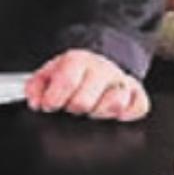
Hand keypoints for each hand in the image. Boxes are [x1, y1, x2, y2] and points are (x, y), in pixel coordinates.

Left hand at [25, 48, 149, 121]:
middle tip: (69, 106)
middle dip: (73, 107)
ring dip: (98, 112)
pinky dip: (127, 114)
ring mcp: (122, 81)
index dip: (54, 98)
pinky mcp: (137, 93)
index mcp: (78, 61)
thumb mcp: (48, 72)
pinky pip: (139, 107)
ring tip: (90, 109)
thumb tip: (35, 102)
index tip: (48, 105)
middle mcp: (103, 69)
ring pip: (114, 104)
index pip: (67, 81)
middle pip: (86, 99)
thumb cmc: (72, 71)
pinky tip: (111, 113)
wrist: (98, 60)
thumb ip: (35, 86)